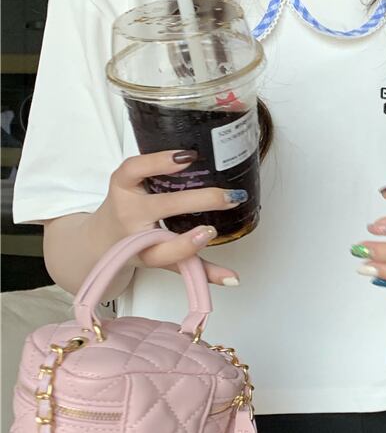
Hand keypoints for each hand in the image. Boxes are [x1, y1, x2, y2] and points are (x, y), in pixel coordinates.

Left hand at [98, 150, 245, 285]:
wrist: (103, 236)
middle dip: (199, 201)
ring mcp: (123, 198)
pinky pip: (133, 165)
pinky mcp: (120, 180)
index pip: (166, 251)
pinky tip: (180, 153)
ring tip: (193, 159)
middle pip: (163, 208)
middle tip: (228, 197)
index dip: (187, 243)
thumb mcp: (168, 261)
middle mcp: (131, 222)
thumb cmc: (140, 246)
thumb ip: (201, 270)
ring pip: (137, 177)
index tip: (209, 232)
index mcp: (144, 249)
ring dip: (162, 165)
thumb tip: (234, 279)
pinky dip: (154, 157)